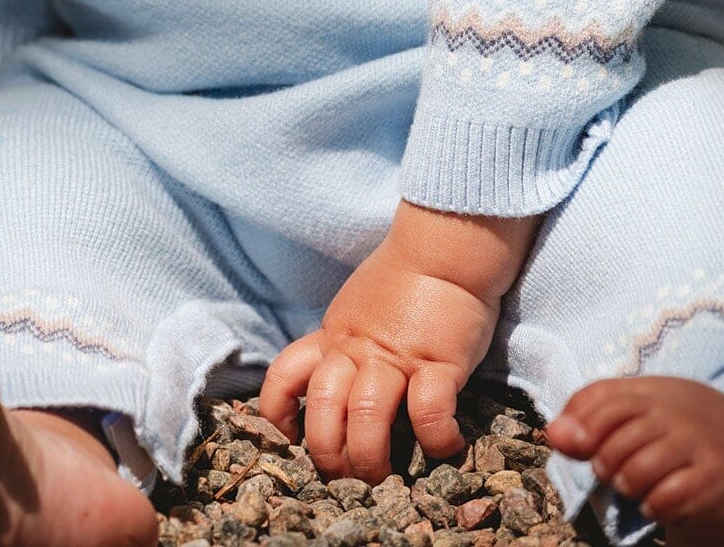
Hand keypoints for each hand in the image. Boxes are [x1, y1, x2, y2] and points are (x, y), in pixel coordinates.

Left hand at [258, 232, 498, 485]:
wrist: (445, 246)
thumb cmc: (405, 279)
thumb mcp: (357, 307)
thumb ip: (344, 341)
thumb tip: (336, 379)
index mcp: (334, 337)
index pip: (285, 374)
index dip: (277, 412)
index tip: (290, 440)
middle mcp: (358, 350)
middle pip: (324, 409)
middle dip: (329, 454)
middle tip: (347, 478)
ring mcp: (397, 358)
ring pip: (366, 417)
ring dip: (371, 457)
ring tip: (387, 477)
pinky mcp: (439, 363)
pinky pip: (429, 412)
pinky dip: (436, 439)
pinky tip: (446, 447)